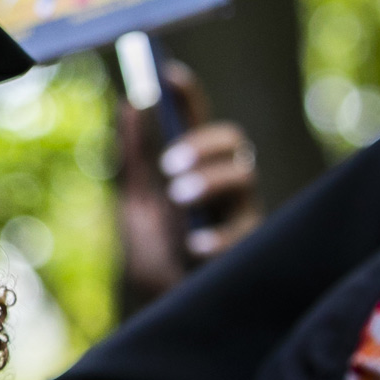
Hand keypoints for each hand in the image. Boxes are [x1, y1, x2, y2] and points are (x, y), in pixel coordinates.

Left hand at [118, 60, 261, 302]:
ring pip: (245, 177)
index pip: (198, 122)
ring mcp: (241, 214)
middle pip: (234, 143)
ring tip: (178, 199)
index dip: (189, 96)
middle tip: (169, 164)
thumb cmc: (151, 251)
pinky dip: (217, 236)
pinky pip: (245, 230)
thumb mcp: (134, 200)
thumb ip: (133, 155)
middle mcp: (224, 185)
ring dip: (210, 182)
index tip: (169, 74)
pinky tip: (193, 246)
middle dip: (204, 145)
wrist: (157, 306)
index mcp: (195, 169)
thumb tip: (128, 101)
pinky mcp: (251, 248)